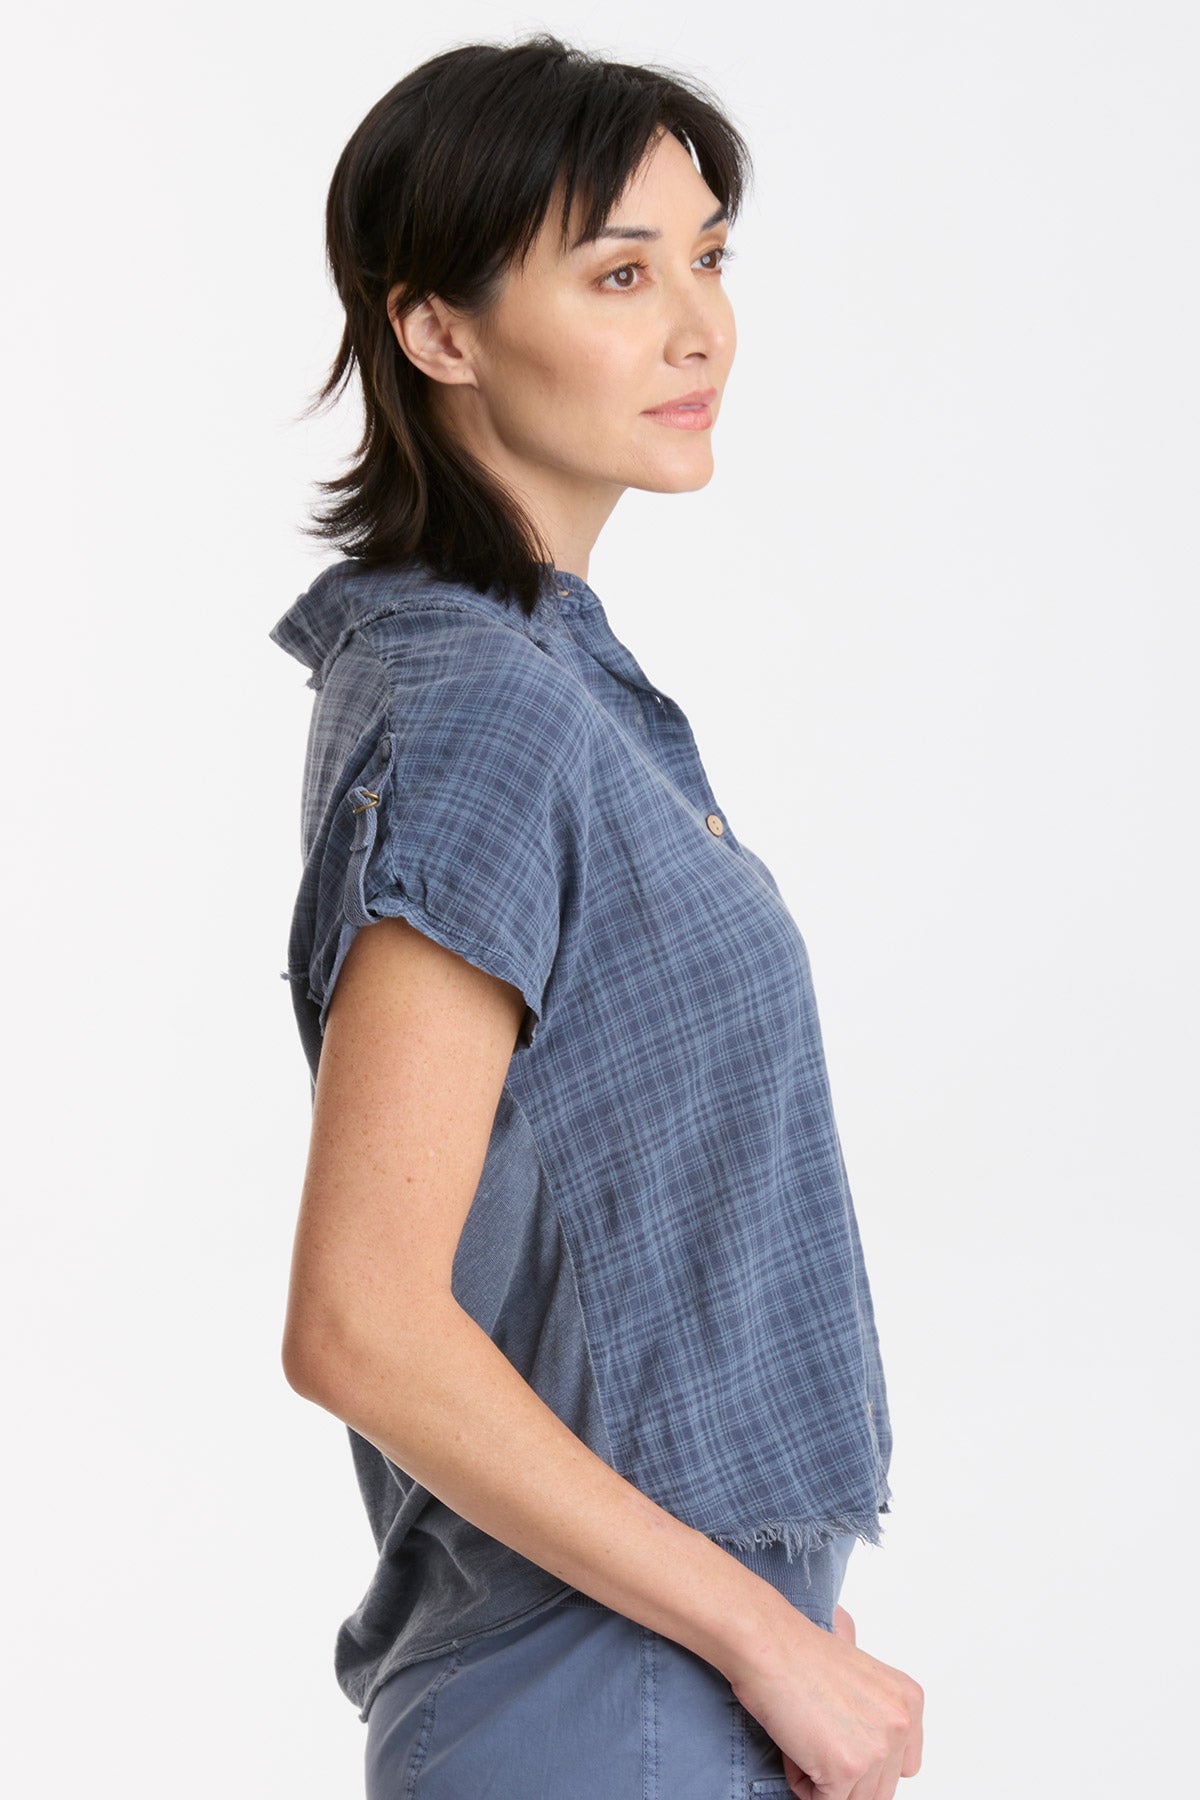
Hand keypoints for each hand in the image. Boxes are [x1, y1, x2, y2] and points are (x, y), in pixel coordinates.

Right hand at [728, 1603, 923, 1799]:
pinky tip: (793, 1748)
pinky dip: (802, 1783)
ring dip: (824, 1780)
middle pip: (881, 1788)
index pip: (903, 1765)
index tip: (844, 1748)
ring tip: (802, 1740)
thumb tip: (864, 1752)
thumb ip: (875, 1715)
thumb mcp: (859, 1676)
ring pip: (855, 1799)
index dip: (870, 1763)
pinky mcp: (846, 1769)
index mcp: (908, 1700)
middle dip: (846, 1774)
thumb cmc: (800, 1653)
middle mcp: (900, 1725)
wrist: (769, 1646)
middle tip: (815, 1740)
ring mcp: (876, 1749)